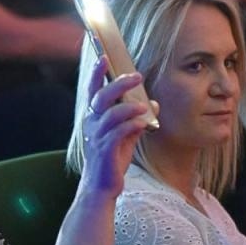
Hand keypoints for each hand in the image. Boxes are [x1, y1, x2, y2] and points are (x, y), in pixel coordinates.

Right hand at [75, 56, 155, 200]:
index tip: (104, 57)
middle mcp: (91, 124)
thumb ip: (136, 117)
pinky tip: (143, 124)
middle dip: (119, 85)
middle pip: (101, 97)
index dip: (96, 73)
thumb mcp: (125, 135)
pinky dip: (132, 125)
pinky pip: (119, 133)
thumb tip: (154, 102)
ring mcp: (96, 137)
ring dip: (130, 107)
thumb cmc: (112, 159)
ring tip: (145, 107)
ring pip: (111, 114)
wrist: (102, 187)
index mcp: (93, 117)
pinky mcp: (105, 151)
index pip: (92, 91)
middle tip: (137, 77)